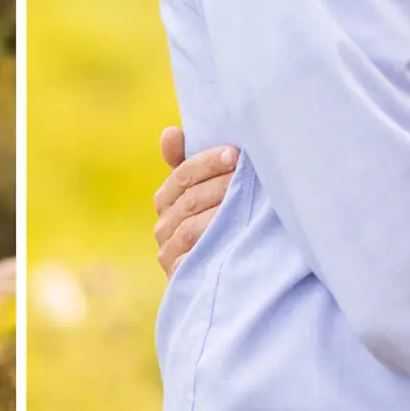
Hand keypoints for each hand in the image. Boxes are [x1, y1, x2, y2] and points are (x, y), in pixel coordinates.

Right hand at [153, 125, 239, 276]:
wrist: (224, 276)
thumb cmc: (216, 222)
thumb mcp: (204, 191)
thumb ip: (187, 162)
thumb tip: (170, 132)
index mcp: (165, 199)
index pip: (182, 175)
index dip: (207, 163)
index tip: (234, 154)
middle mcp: (163, 226)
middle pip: (189, 200)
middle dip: (219, 185)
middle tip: (246, 174)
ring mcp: (169, 253)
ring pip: (190, 228)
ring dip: (219, 213)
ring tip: (247, 203)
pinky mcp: (180, 278)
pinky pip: (193, 259)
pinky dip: (213, 247)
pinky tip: (236, 237)